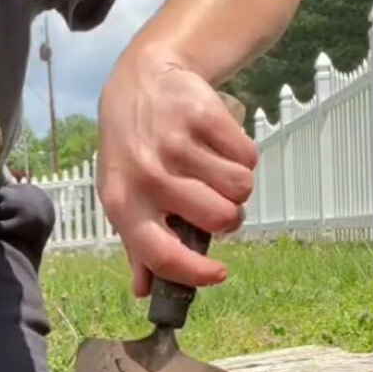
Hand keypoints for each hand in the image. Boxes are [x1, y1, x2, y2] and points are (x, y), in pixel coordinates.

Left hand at [96, 47, 257, 296]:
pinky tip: (220, 145)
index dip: (195, 271)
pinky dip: (243, 155)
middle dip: (229, 216)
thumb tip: (145, 290)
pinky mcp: (204, 116)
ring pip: (240, 188)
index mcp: (123, 202)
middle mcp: (148, 174)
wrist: (142, 80)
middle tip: (216, 201)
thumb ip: (138, 243)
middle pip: (220, 218)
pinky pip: (248, 156)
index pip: (160, 253)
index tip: (218, 274)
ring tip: (215, 169)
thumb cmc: (134, 149)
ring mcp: (177, 143)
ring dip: (237, 184)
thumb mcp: (125, 194)